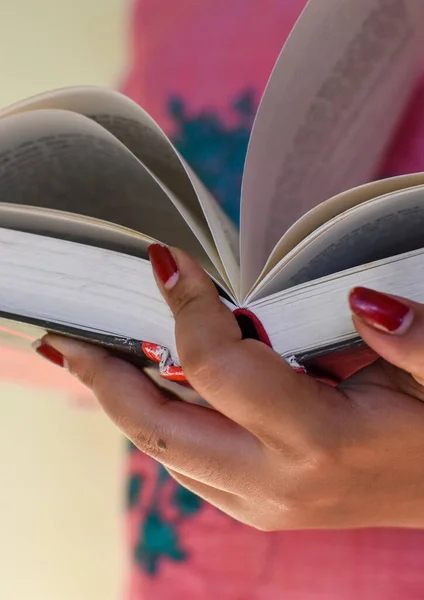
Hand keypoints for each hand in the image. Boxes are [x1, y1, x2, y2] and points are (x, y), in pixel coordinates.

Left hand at [36, 245, 423, 529]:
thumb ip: (415, 339)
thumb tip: (364, 300)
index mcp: (317, 440)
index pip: (217, 366)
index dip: (186, 305)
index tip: (168, 262)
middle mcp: (275, 482)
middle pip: (158, 428)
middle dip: (106, 378)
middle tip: (71, 338)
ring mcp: (260, 503)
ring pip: (164, 453)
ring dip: (125, 404)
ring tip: (95, 359)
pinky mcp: (256, 506)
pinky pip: (186, 468)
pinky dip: (159, 426)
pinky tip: (153, 392)